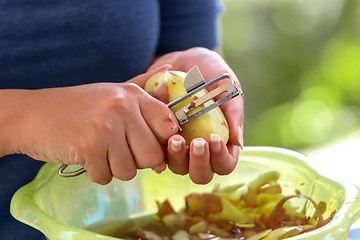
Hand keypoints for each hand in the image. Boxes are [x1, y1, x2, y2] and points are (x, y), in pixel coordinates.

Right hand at [7, 65, 178, 183]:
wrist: (33, 114)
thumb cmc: (78, 108)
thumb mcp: (113, 95)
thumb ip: (143, 103)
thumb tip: (172, 106)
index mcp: (133, 94)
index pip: (169, 125)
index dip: (162, 142)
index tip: (148, 145)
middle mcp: (123, 107)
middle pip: (153, 155)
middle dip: (138, 161)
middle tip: (118, 151)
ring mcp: (107, 127)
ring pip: (130, 170)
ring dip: (114, 168)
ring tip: (100, 151)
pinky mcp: (90, 146)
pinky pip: (106, 176)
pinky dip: (96, 173)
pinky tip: (86, 156)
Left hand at [146, 47, 243, 183]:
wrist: (185, 60)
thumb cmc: (212, 74)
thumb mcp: (228, 87)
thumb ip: (234, 113)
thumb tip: (238, 143)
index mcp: (221, 141)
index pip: (224, 164)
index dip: (220, 158)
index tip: (215, 138)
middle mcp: (199, 148)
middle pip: (201, 174)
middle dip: (199, 163)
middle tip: (196, 142)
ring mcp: (179, 146)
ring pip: (178, 168)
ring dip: (177, 158)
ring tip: (175, 137)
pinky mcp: (159, 138)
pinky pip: (156, 152)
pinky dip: (157, 146)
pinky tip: (158, 133)